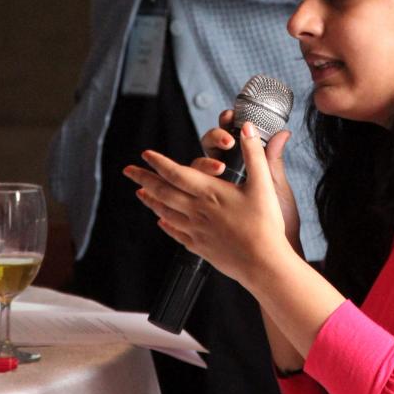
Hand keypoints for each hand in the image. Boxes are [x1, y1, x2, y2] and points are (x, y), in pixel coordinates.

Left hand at [124, 122, 291, 285]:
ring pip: (166, 212)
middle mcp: (198, 211)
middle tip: (128, 171)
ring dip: (151, 200)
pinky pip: (177, 233)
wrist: (262, 264)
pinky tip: (162, 222)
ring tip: (140, 193)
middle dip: (144, 179)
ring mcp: (197, 231)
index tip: (146, 155)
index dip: (159, 163)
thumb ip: (254, 154)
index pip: (177, 174)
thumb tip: (246, 129)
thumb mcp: (263, 184)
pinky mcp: (201, 247)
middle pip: (163, 192)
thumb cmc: (265, 224)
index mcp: (211, 193)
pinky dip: (166, 224)